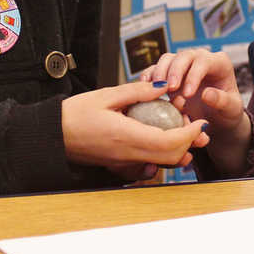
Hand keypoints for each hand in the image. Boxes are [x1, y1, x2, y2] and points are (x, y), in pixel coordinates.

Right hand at [61, 81, 208, 170]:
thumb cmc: (74, 114)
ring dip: (178, 151)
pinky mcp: (119, 166)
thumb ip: (138, 91)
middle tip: (198, 126)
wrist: (53, 135)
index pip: (169, 142)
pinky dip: (162, 158)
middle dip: (190, 143)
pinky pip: (147, 167)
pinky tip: (162, 143)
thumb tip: (164, 86)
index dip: (190, 133)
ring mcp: (124, 164)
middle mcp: (128, 154)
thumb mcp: (107, 94)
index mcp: (126, 135)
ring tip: (184, 131)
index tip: (200, 121)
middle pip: (170, 157)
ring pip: (161, 164)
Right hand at [142, 49, 244, 136]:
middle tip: (170, 90)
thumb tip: (207, 94)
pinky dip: (149, 77)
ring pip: (167, 59)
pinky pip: (156, 69)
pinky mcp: (170, 73)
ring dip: (161, 74)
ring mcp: (184, 65)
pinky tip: (146, 89)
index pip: (203, 61)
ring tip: (159, 92)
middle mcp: (200, 59)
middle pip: (183, 56)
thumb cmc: (226, 112)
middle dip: (175, 72)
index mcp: (219, 63)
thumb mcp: (231, 110)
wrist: (216, 119)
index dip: (193, 75)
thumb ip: (222, 101)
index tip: (187, 94)